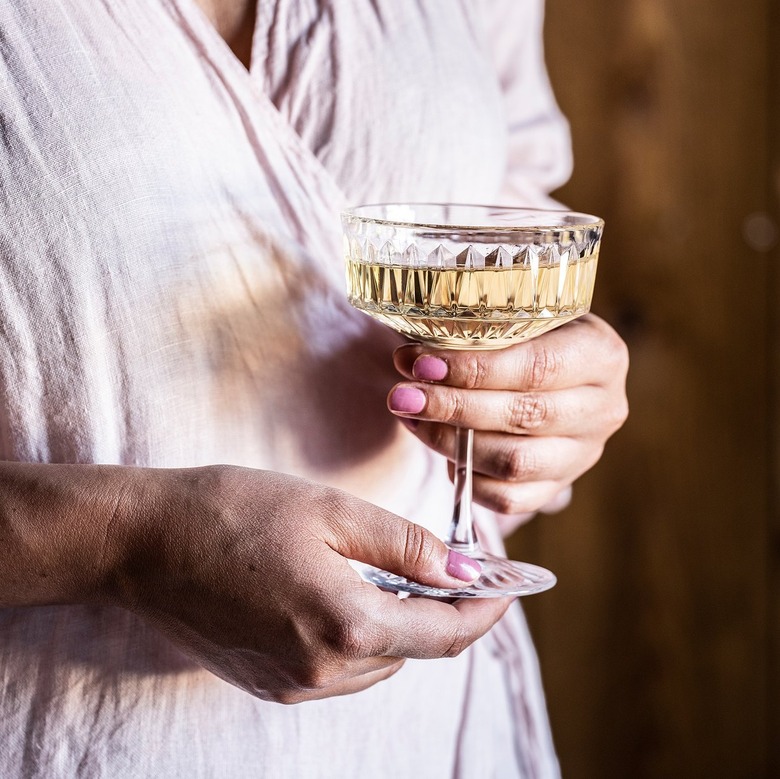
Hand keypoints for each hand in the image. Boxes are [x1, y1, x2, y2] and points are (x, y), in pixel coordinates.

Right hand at [102, 466, 510, 702]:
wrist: (142, 539)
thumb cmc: (233, 510)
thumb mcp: (329, 511)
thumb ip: (405, 546)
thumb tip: (463, 571)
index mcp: (344, 626)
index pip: (444, 636)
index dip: (485, 611)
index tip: (509, 585)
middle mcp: (320, 672)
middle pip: (413, 651)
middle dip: (442, 610)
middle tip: (451, 563)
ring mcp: (290, 685)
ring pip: (378, 661)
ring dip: (400, 622)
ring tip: (392, 571)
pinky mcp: (267, 682)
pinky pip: (339, 666)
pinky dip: (361, 634)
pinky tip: (344, 591)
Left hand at [387, 314, 628, 529]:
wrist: (560, 368)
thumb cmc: (530, 335)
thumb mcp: (520, 317)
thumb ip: (480, 332)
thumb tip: (412, 357)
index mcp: (601, 355)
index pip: (536, 367)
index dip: (473, 370)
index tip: (419, 364)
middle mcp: (603, 408)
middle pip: (523, 416)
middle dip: (453, 407)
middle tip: (402, 396)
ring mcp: (584, 453)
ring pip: (514, 463)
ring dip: (452, 444)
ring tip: (413, 419)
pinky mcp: (560, 486)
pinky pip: (509, 499)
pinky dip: (468, 479)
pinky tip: (443, 452)